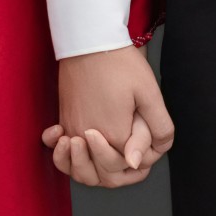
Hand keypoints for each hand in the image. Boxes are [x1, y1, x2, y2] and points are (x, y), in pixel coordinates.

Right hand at [41, 44, 173, 187]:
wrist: (89, 40)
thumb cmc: (119, 62)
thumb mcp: (149, 92)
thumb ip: (157, 128)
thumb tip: (141, 161)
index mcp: (113, 134)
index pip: (123, 167)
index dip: (138, 162)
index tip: (144, 145)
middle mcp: (87, 137)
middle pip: (100, 175)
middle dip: (116, 172)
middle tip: (129, 155)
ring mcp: (71, 129)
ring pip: (76, 169)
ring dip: (88, 170)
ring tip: (103, 158)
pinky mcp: (63, 119)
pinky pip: (59, 151)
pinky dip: (63, 157)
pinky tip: (72, 146)